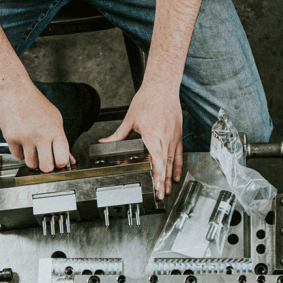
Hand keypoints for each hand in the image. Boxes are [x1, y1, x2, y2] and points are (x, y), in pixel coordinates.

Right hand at [0, 83, 74, 172]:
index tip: (57, 161)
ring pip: (31, 164)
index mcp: (55, 131)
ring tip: (33, 148)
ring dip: (33, 160)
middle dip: (46, 166)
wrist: (16, 91)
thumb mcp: (56, 120)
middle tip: (44, 159)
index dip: (60, 164)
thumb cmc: (37, 105)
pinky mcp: (11, 138)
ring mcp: (25, 137)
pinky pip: (18, 157)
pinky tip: (23, 142)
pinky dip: (21, 153)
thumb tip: (70, 161)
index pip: (61, 160)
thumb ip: (62, 141)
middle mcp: (41, 135)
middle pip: (46, 167)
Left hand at [100, 81, 181, 200]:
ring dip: (170, 178)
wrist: (163, 87)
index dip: (157, 175)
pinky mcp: (177, 135)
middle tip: (160, 196)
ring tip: (168, 191)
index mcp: (152, 135)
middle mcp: (165, 138)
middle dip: (163, 183)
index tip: (156, 186)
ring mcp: (173, 137)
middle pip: (165, 165)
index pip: (157, 160)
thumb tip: (104, 142)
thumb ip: (118, 135)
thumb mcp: (130, 119)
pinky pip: (179, 154)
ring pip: (172, 162)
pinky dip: (177, 166)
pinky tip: (175, 176)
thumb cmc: (148, 99)